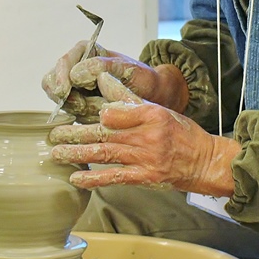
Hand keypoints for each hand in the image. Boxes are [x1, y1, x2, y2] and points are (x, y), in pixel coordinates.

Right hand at [42, 41, 188, 121]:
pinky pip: (71, 114)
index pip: (63, 63)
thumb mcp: (125, 67)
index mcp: (85, 52)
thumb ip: (100, 66)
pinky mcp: (80, 106)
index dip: (60, 77)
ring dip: (78, 108)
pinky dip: (83, 116)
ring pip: (61, 101)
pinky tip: (98, 115)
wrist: (154, 95)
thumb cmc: (142, 77)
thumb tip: (75, 74)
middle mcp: (77, 68)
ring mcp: (76, 88)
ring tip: (99, 107)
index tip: (64, 91)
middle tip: (82, 104)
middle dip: (67, 96)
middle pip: (53, 83)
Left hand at [49, 73, 238, 195]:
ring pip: (105, 154)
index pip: (116, 110)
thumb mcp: (158, 109)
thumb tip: (103, 79)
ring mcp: (146, 158)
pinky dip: (94, 179)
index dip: (94, 113)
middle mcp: (147, 135)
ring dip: (77, 155)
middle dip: (76, 133)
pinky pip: (115, 177)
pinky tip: (76, 179)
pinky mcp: (145, 177)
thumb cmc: (181, 133)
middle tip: (54, 133)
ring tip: (56, 153)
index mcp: (151, 114)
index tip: (73, 112)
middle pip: (105, 133)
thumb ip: (128, 98)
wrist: (204, 161)